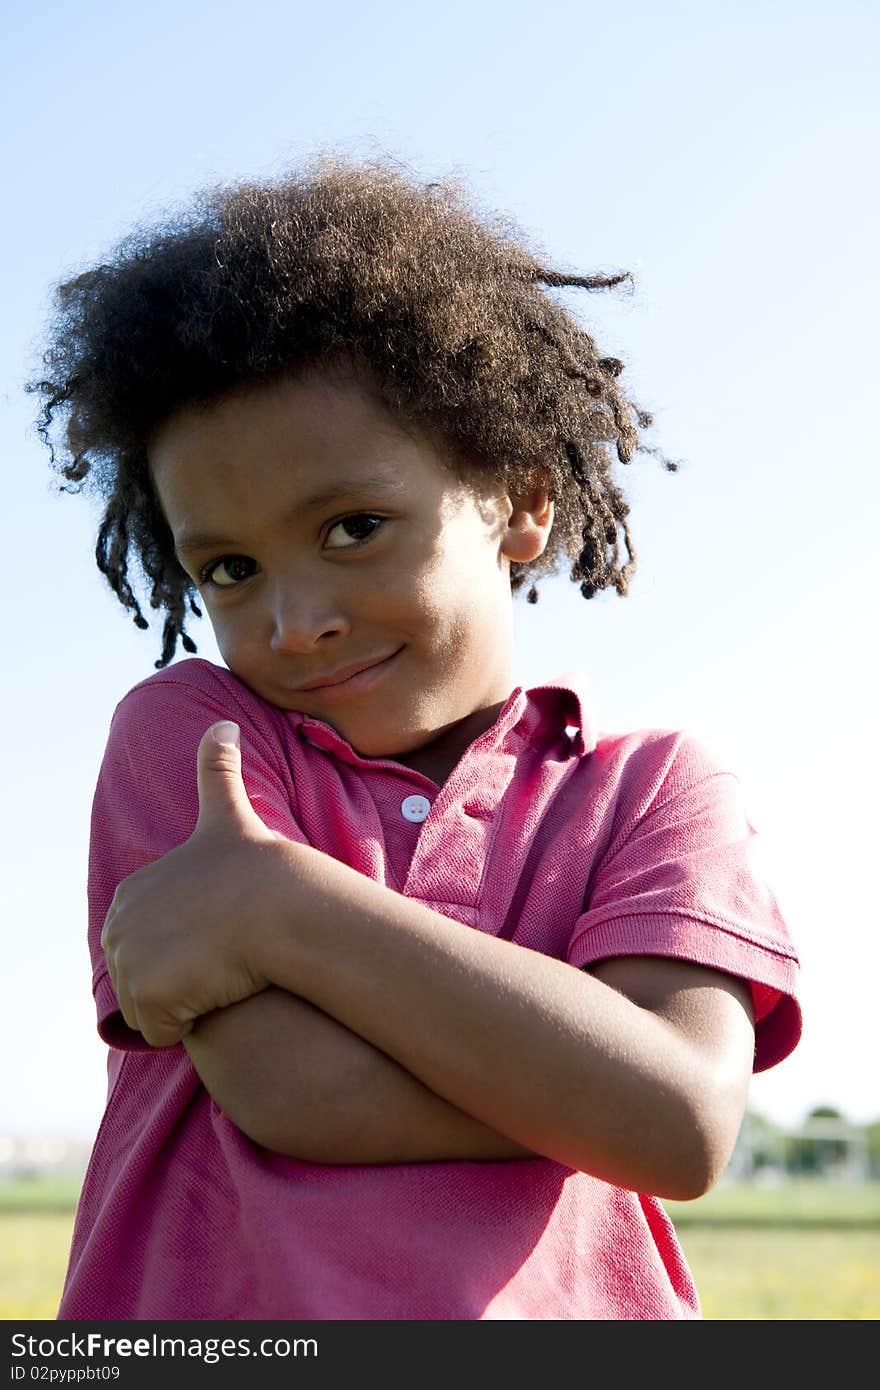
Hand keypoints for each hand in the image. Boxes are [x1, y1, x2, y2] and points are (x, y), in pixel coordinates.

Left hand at [101, 721, 286, 1047]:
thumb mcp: (228, 812)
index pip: (149, 939)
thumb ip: (218, 769)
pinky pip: (163, 1031)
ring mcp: (129, 962)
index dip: (189, 941)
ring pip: (152, 1006)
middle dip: (184, 973)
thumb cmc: (259, 867)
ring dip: (188, 999)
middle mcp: (118, 926)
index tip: (222, 928)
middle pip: (146, 974)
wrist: (279, 906)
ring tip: (224, 970)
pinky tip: (218, 993)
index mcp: (130, 893)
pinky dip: (188, 1022)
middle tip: (226, 952)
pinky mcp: (146, 997)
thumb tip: (224, 721)